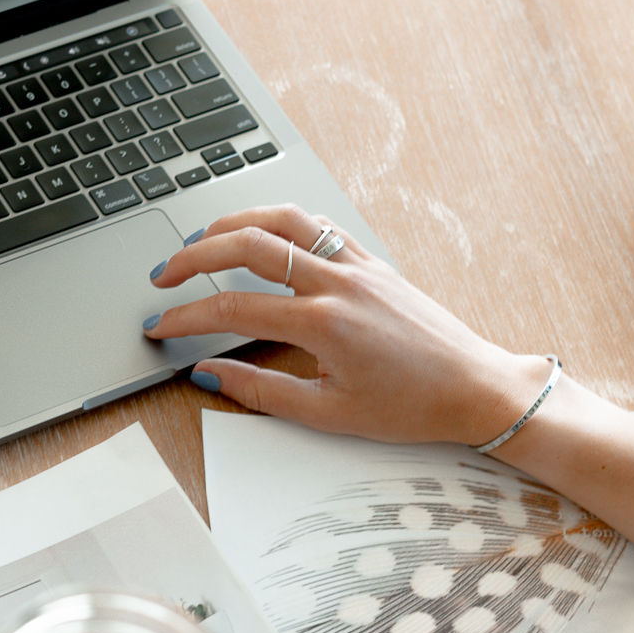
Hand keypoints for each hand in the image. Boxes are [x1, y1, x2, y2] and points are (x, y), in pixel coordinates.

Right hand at [144, 204, 554, 445]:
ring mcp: (358, 265)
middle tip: (164, 275)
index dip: (186, 317)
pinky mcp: (373, 262)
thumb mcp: (329, 414)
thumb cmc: (411, 407)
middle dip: (195, 255)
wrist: (474, 388)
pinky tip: (264, 236)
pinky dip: (282, 222)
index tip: (159, 326)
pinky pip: (319, 226)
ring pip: (285, 219)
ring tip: (203, 240)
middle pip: (248, 245)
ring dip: (236, 222)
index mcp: (323, 323)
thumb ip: (261, 391)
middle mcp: (338, 282)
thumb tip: (209, 375)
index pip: (232, 307)